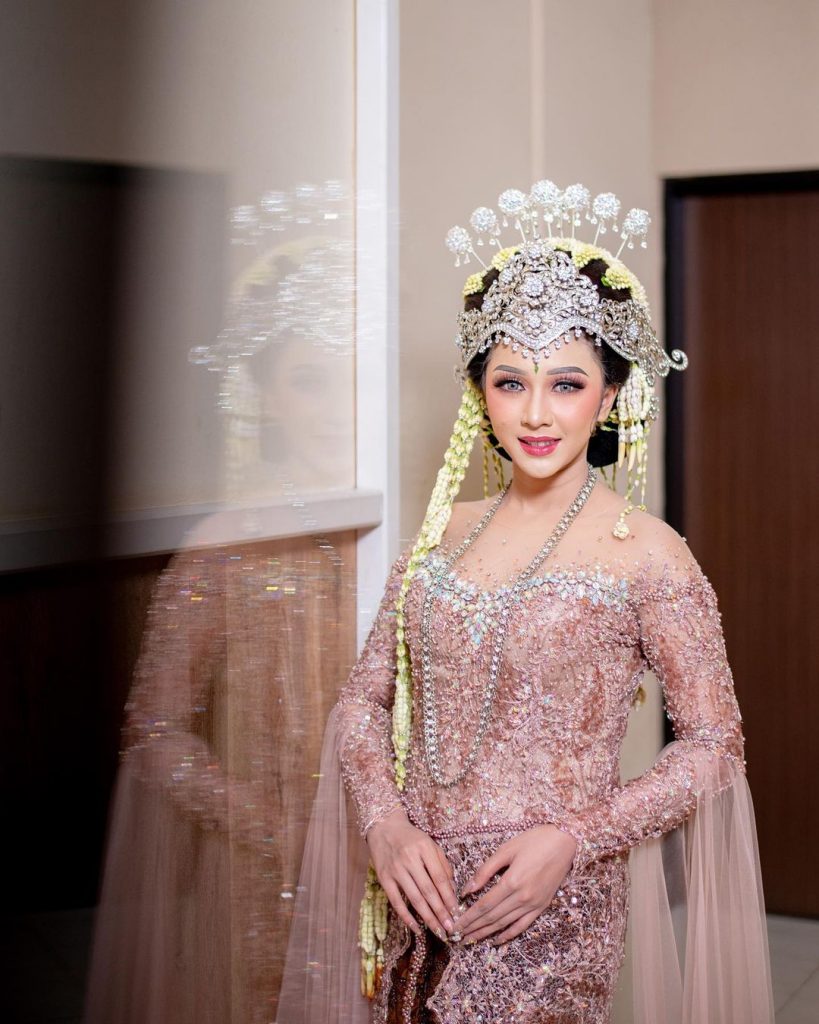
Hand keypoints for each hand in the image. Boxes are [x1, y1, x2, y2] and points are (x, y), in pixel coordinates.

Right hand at [366, 807, 458, 940]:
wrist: (384, 827)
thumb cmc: (411, 838)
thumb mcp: (430, 844)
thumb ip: (443, 865)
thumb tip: (452, 891)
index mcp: (425, 849)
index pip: (440, 878)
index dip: (449, 898)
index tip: (457, 913)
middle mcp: (410, 859)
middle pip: (428, 891)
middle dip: (441, 912)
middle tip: (451, 928)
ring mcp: (395, 869)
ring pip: (414, 898)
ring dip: (428, 917)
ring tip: (438, 931)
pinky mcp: (384, 878)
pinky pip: (396, 902)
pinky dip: (406, 917)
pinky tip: (416, 928)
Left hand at [452, 824, 576, 945]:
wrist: (565, 842)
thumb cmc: (534, 840)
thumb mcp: (506, 849)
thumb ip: (485, 870)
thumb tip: (467, 889)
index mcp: (511, 881)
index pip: (484, 905)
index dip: (468, 918)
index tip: (455, 926)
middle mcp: (522, 897)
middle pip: (492, 918)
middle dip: (473, 928)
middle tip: (457, 937)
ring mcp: (534, 904)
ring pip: (505, 924)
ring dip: (486, 934)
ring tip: (471, 940)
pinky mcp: (542, 906)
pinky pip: (523, 925)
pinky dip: (509, 935)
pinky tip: (497, 940)